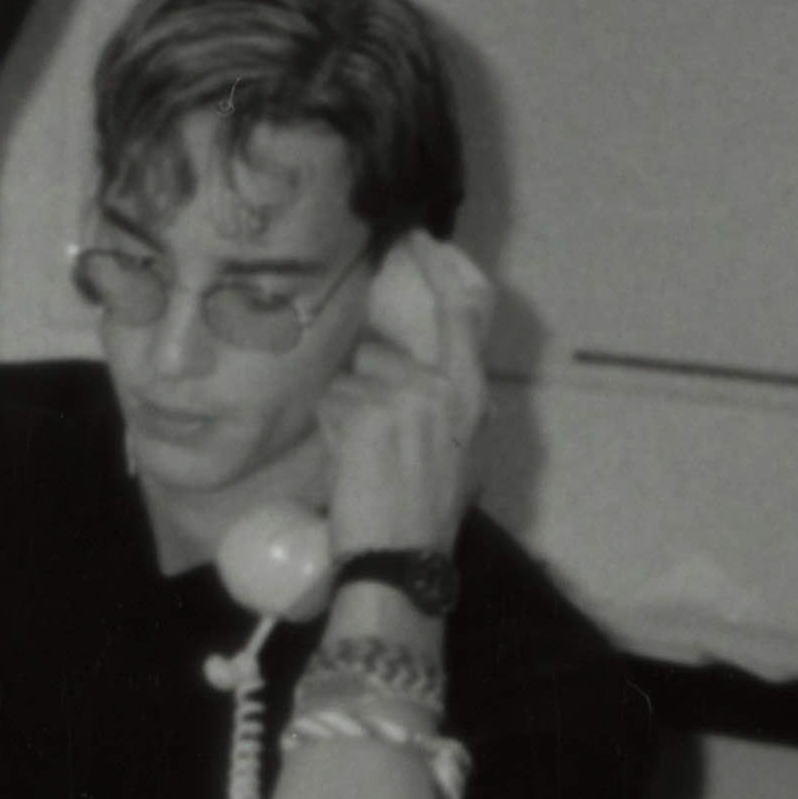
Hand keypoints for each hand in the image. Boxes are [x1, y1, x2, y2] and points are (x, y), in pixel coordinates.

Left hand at [320, 234, 495, 557]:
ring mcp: (402, 400)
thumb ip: (446, 404)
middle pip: (376, 355)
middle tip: (375, 443)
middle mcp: (441, 390)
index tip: (417, 238)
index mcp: (470, 396)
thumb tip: (423, 370)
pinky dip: (327, 431)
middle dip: (362, 386)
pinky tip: (346, 465)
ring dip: (342, 413)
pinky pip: (328, 403)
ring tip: (362, 460)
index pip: (459, 316)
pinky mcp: (364, 416)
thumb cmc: (426, 513)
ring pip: (346, 381)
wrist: (401, 560)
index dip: (437, 271)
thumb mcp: (460, 452)